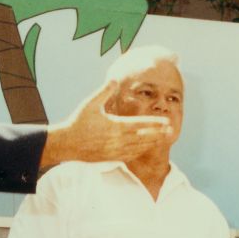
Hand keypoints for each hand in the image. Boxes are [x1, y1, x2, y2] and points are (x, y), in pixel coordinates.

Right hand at [41, 81, 171, 165]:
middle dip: (158, 134)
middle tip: (171, 130)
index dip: (155, 123)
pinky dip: (140, 152)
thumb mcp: (90, 104)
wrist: (67, 143)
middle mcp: (117, 140)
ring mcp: (115, 150)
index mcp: (115, 126)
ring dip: (152, 143)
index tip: (166, 121)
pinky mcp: (110, 158)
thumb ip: (104, 91)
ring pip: (139, 148)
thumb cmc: (78, 122)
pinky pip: (130, 156)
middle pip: (144, 137)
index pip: (140, 124)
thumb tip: (114, 79)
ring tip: (163, 139)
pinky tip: (145, 148)